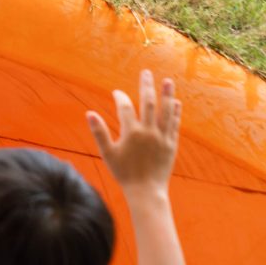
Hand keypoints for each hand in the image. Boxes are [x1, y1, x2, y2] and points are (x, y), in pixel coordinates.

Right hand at [88, 70, 180, 195]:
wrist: (146, 192)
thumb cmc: (124, 173)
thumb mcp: (107, 153)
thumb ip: (99, 132)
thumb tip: (89, 113)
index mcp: (131, 132)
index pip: (125, 107)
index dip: (120, 97)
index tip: (116, 93)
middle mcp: (148, 132)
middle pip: (148, 103)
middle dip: (146, 86)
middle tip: (146, 72)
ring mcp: (162, 138)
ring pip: (165, 112)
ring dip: (167, 95)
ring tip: (168, 81)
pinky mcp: (171, 145)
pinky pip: (174, 125)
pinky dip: (175, 113)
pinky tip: (176, 103)